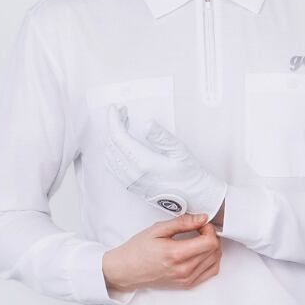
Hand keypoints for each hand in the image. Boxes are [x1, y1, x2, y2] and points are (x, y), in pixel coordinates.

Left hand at [101, 107, 226, 222]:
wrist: (194, 197)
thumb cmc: (190, 173)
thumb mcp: (179, 150)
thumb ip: (161, 136)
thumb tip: (147, 123)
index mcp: (145, 163)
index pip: (119, 137)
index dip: (113, 120)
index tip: (114, 108)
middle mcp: (134, 175)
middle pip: (112, 145)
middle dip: (114, 126)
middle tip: (122, 113)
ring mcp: (131, 183)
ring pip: (110, 156)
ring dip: (112, 138)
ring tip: (122, 126)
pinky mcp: (132, 187)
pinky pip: (113, 168)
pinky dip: (112, 152)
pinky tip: (120, 144)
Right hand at [103, 215, 222, 292]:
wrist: (127, 271)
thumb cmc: (138, 250)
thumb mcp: (157, 229)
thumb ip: (182, 223)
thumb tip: (202, 218)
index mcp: (176, 254)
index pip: (210, 242)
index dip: (209, 229)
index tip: (200, 224)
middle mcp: (184, 270)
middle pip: (215, 251)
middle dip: (211, 236)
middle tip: (199, 230)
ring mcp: (187, 279)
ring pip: (215, 261)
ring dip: (212, 248)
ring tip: (199, 240)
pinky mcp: (187, 284)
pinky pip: (211, 272)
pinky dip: (211, 260)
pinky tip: (200, 253)